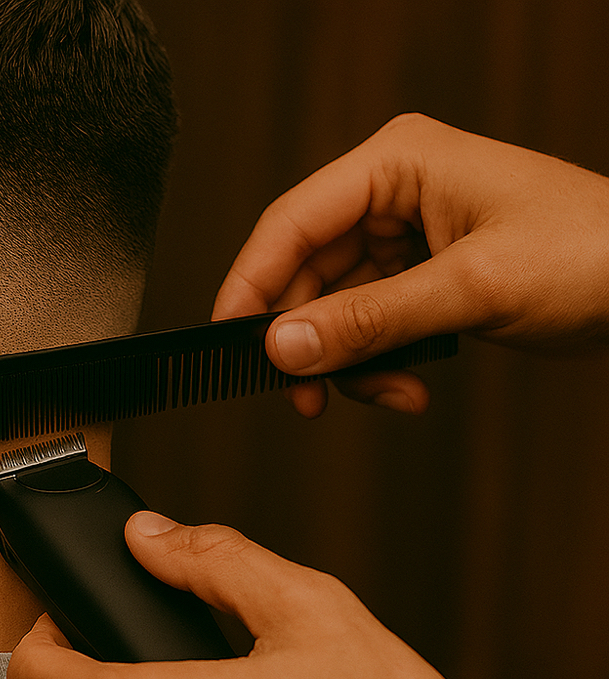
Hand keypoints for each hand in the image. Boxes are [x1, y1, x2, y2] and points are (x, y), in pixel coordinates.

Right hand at [213, 113, 608, 415]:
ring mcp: (406, 238)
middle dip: (308, 341)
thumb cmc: (590, 251)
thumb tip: (284, 346)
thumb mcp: (469, 288)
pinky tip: (408, 389)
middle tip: (304, 394)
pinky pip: (369, 327)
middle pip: (307, 274)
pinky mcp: (420, 278)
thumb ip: (369, 320)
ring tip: (385, 395)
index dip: (251, 285)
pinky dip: (379, 366)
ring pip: (335, 309)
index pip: (292, 223)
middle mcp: (392, 195)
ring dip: (350, 363)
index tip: (227, 340)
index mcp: (396, 164)